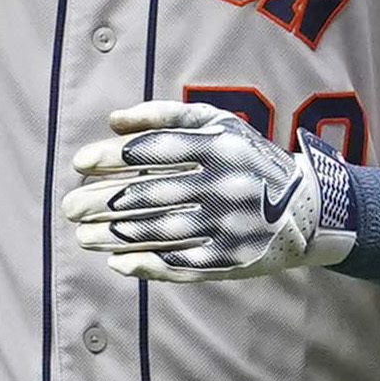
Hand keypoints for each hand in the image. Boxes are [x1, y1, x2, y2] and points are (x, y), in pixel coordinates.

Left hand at [59, 102, 354, 282]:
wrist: (311, 208)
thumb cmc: (250, 158)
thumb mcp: (220, 124)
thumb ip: (165, 115)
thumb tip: (112, 123)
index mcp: (220, 146)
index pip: (152, 150)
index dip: (109, 158)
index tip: (79, 165)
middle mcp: (226, 184)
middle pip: (149, 194)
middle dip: (100, 202)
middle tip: (68, 207)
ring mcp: (230, 225)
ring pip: (159, 233)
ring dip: (113, 237)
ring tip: (82, 236)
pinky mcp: (234, 259)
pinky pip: (182, 264)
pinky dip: (146, 265)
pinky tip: (118, 262)